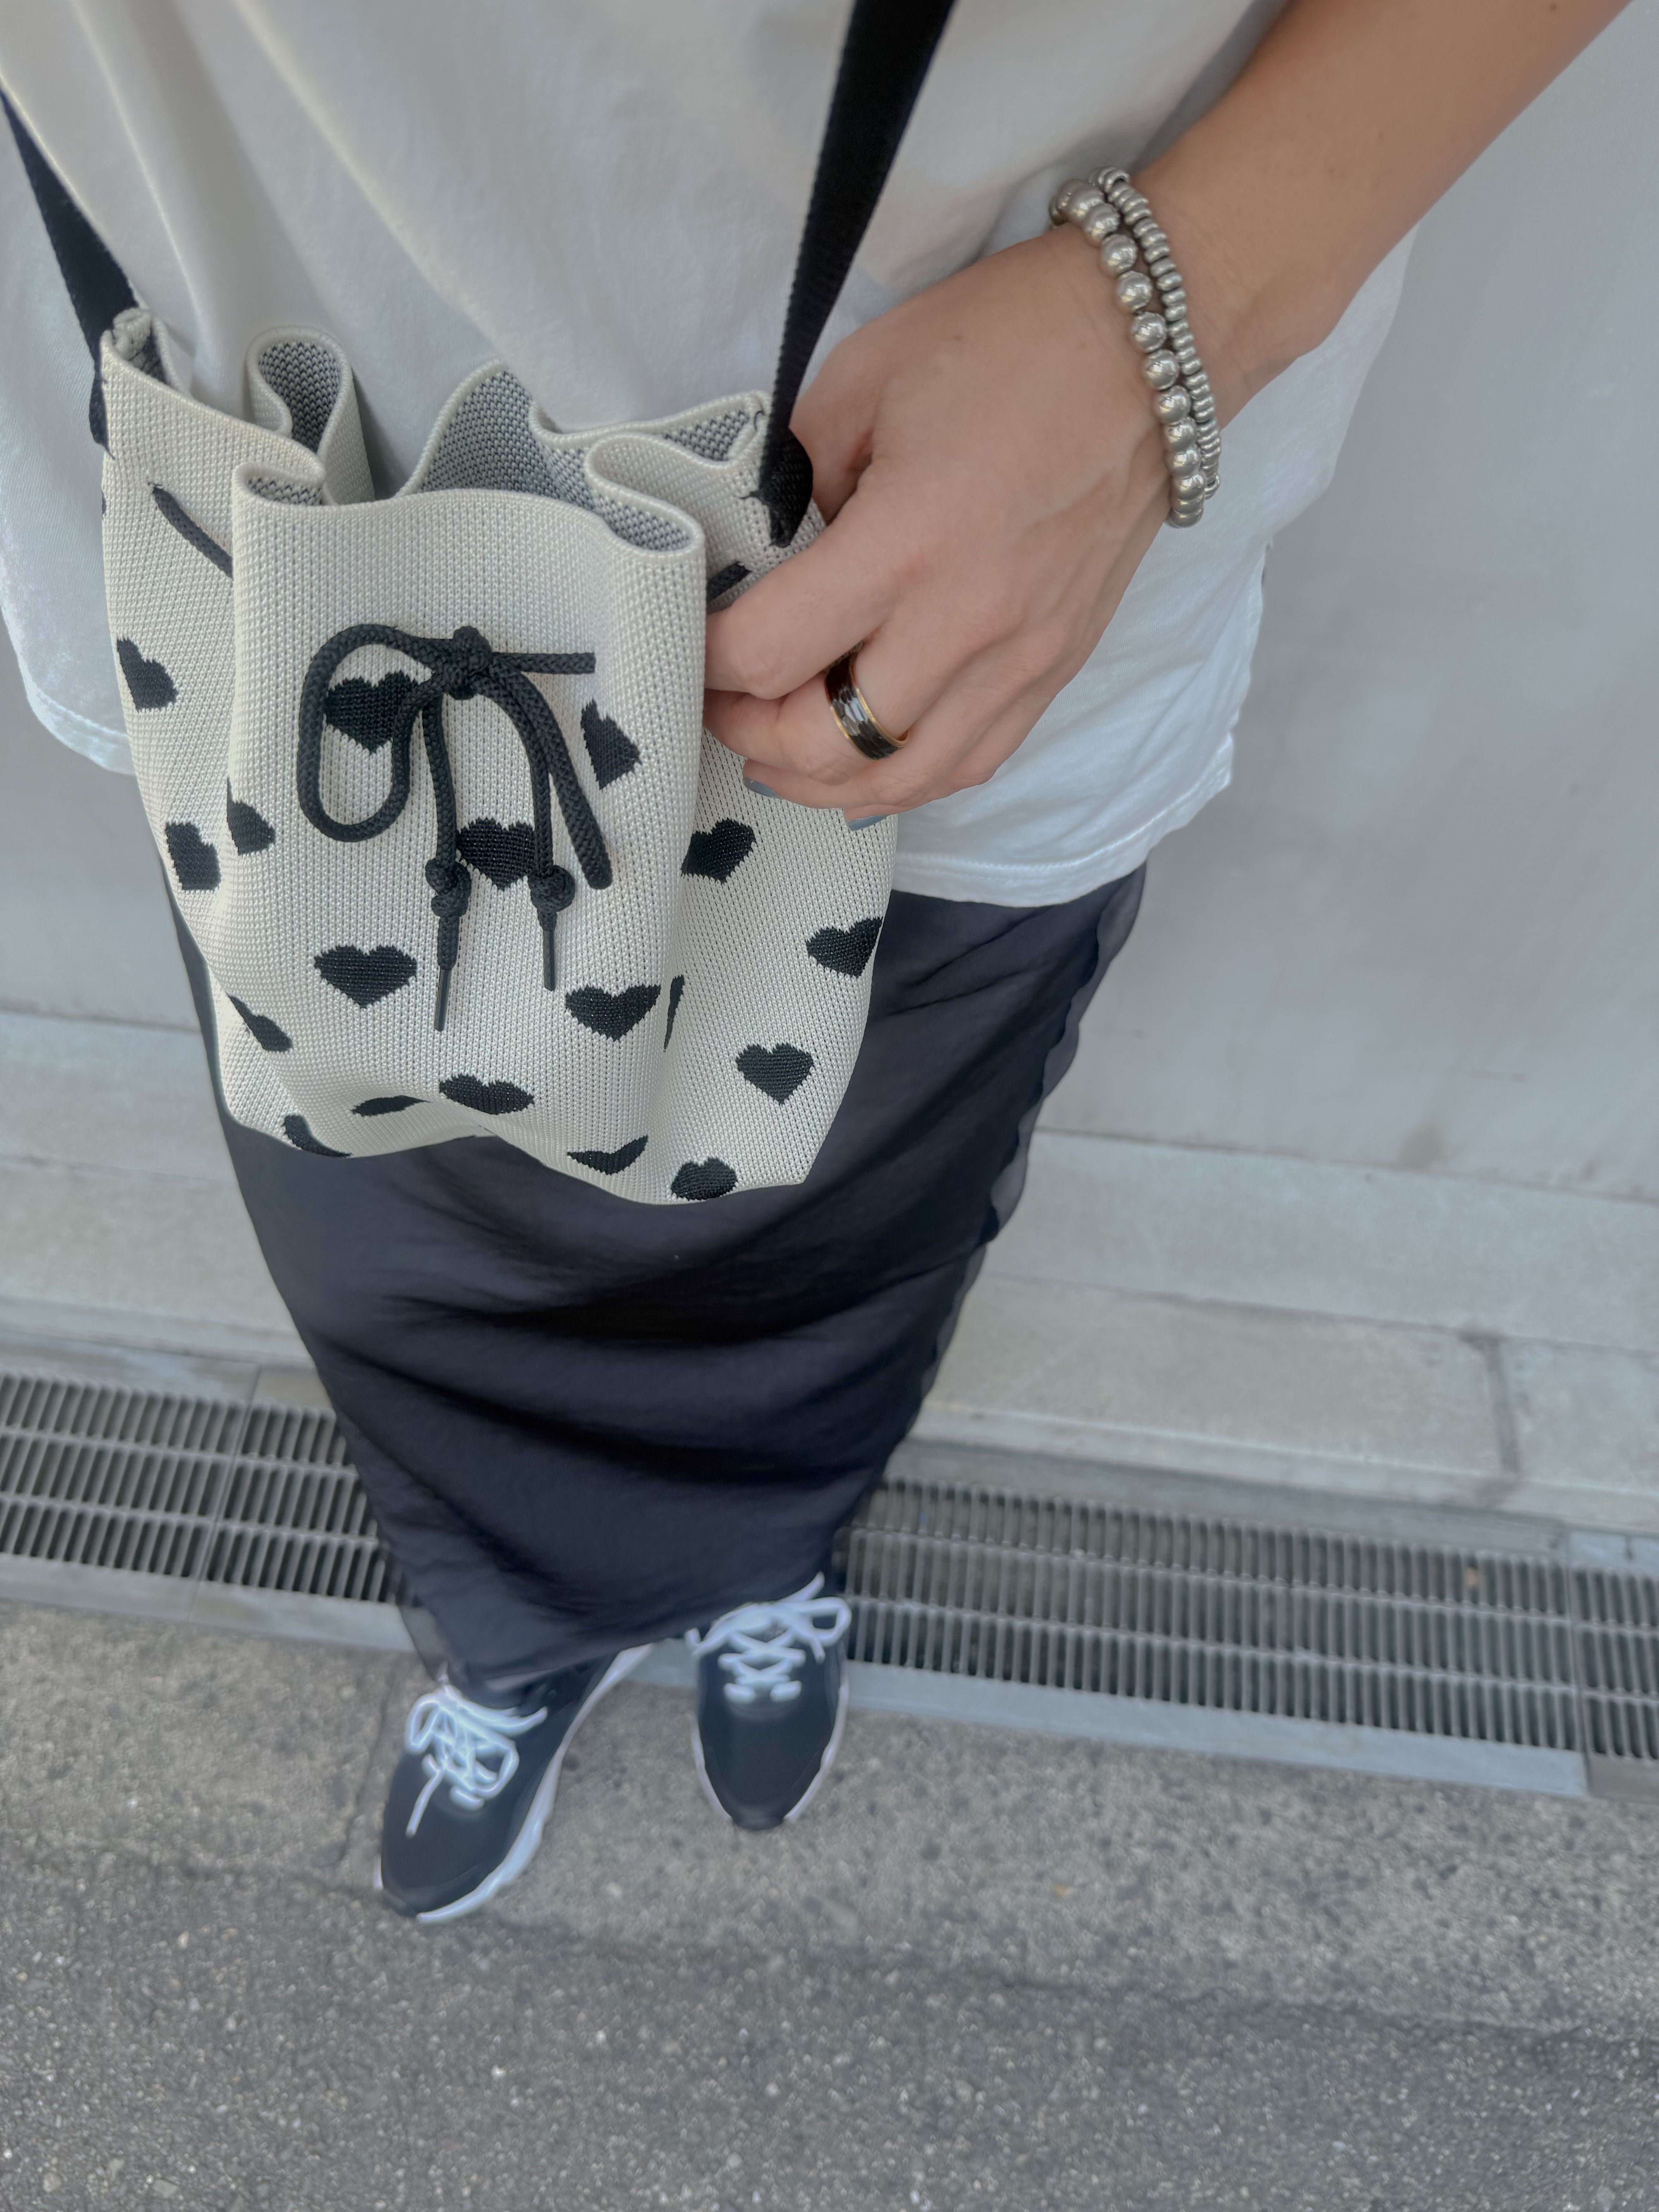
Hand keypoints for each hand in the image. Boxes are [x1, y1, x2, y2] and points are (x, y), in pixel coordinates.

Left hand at [702, 225, 1184, 820]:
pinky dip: (905, 780)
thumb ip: (797, 480)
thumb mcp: (859, 380)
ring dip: (821, 782)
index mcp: (908, 541)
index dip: (709, 661)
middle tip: (720, 703)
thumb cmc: (1008, 344)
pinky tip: (862, 770)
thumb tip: (768, 558)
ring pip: (901, 777)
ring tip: (775, 760)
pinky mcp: (1056, 666)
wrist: (1149, 348)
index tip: (691, 642)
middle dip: (751, 734)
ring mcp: (1021, 656)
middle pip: (827, 742)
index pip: (771, 652)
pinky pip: (971, 762)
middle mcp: (967, 620)